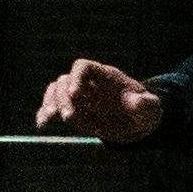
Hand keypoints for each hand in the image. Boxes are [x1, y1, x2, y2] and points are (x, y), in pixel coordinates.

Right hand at [36, 59, 165, 144]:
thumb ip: (145, 104)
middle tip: (70, 117)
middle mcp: (88, 84)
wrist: (136, 122)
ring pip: (56, 91)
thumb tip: (138, 102)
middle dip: (64, 98)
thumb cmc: (144, 111)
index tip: (75, 94)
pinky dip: (45, 114)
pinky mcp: (73, 110)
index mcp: (105, 77)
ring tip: (51, 118)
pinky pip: (53, 108)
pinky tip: (42, 124)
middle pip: (66, 81)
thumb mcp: (150, 108)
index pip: (83, 67)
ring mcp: (78, 97)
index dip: (77, 77)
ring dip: (51, 103)